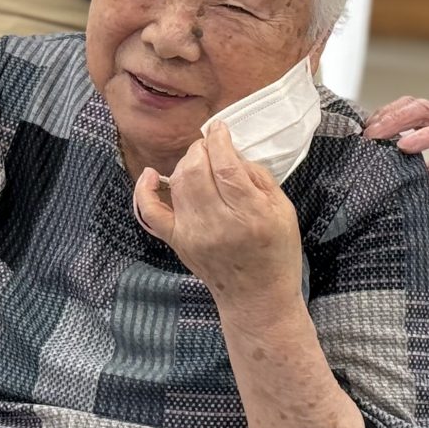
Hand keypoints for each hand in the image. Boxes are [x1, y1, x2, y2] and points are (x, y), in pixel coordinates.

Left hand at [134, 124, 302, 307]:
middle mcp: (218, 224)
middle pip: (197, 170)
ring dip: (186, 163)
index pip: (226, 166)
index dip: (220, 140)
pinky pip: (150, 213)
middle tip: (212, 145)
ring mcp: (192, 234)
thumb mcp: (284, 211)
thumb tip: (232, 153)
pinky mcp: (177, 242)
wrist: (256, 299)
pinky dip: (144, 191)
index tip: (220, 128)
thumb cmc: (276, 253)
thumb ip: (259, 178)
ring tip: (200, 160)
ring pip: (178, 183)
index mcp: (250, 215)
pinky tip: (151, 174)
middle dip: (202, 148)